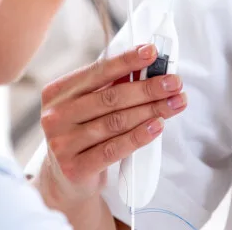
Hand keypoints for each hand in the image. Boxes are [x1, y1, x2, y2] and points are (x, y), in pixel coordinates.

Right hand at [34, 44, 187, 208]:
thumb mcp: (89, 106)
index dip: (127, 61)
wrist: (64, 179)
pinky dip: (139, 136)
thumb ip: (111, 86)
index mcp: (58, 92)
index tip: (152, 52)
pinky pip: (114, 149)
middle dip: (148, 88)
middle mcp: (55, 116)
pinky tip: (158, 126)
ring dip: (151, 110)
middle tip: (175, 83)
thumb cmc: (82, 133)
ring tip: (175, 103)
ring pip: (116, 122)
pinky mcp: (75, 168)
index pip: (98, 72)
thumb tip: (149, 67)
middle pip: (111, 97)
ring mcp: (62, 143)